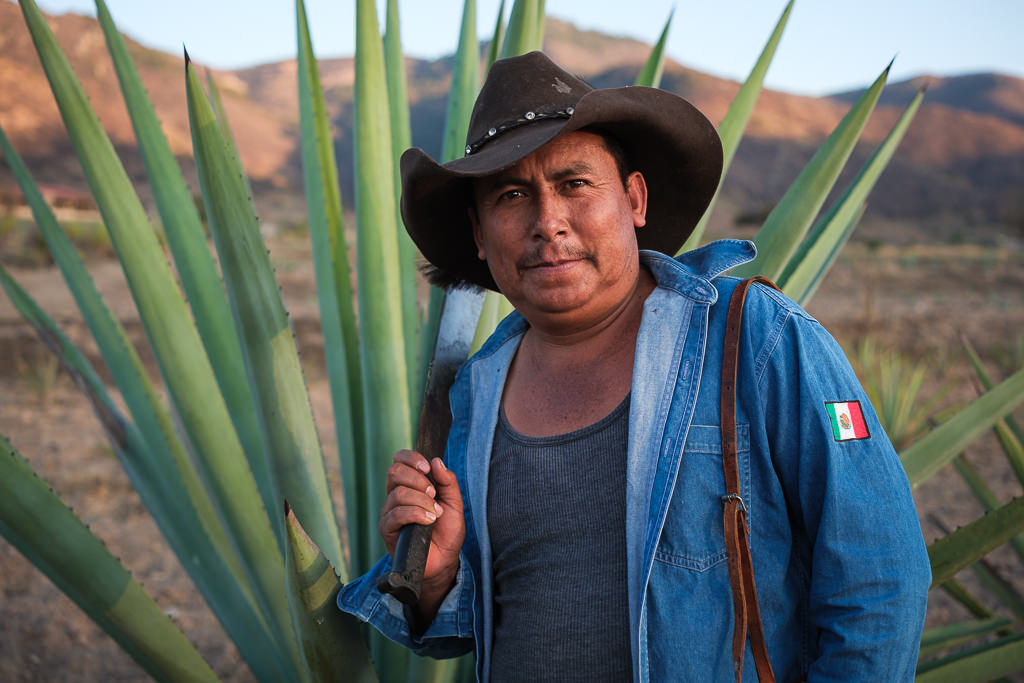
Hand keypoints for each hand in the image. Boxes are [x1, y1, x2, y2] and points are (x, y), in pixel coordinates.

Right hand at [379, 449, 464, 618]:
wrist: (444, 560)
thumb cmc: (447, 531)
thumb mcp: (455, 503)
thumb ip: (448, 481)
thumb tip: (436, 461)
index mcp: (409, 484)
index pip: (399, 460)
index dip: (411, 458)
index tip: (427, 468)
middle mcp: (395, 495)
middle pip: (394, 472)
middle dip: (417, 479)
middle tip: (433, 494)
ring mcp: (389, 512)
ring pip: (398, 493)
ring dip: (421, 501)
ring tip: (435, 514)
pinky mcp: (387, 529)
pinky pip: (396, 514)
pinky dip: (415, 514)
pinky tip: (428, 521)